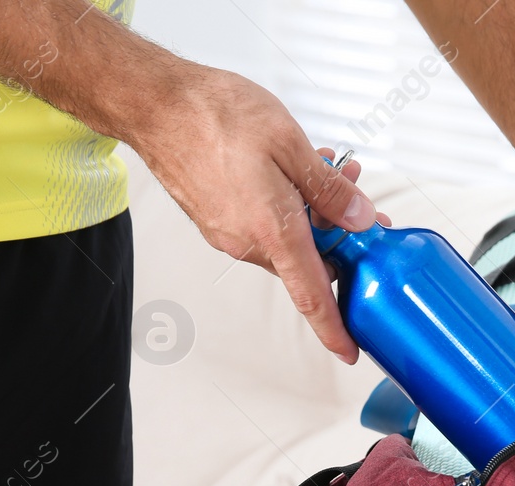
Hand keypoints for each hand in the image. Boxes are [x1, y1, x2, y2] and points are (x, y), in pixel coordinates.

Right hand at [127, 65, 378, 362]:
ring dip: (312, 213)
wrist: (155, 105)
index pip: (310, 295)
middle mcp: (246, 242)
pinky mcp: (216, 222)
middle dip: (338, 232)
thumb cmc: (214, 116)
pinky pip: (263, 228)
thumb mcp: (289, 142)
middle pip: (306, 260)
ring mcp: (227, 235)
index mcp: (271, 230)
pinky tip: (292, 172)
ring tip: (325, 167)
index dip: (333, 328)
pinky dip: (286, 208)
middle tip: (357, 194)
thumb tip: (359, 219)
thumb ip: (327, 187)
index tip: (349, 350)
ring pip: (286, 240)